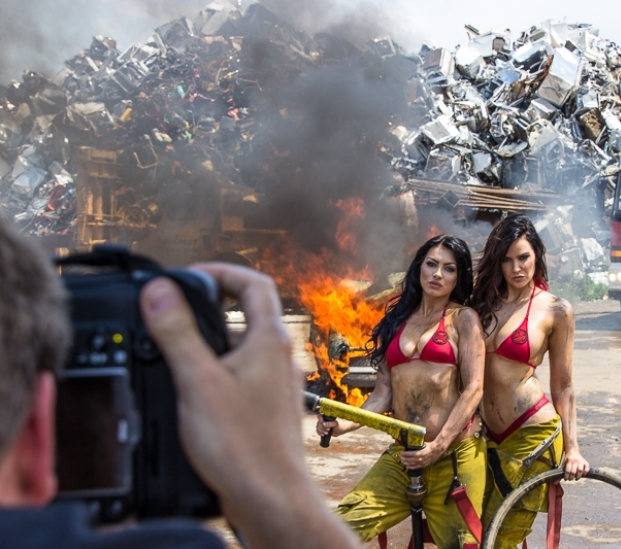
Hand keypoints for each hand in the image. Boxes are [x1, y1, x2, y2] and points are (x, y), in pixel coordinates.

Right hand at [140, 263, 358, 548]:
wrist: (270, 497)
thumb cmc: (242, 445)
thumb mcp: (198, 381)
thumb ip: (178, 333)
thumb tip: (159, 291)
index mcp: (269, 340)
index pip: (254, 282)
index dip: (221, 271)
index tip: (188, 277)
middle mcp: (278, 356)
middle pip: (246, 312)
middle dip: (207, 307)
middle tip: (172, 314)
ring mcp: (275, 382)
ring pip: (240, 346)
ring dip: (209, 342)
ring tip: (173, 354)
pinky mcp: (266, 405)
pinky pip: (240, 373)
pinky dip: (215, 370)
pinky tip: (190, 390)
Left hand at [400, 442, 443, 469]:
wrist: (436, 450)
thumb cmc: (429, 446)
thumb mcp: (422, 444)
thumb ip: (416, 446)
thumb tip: (410, 445)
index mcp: (420, 453)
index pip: (410, 454)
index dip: (405, 454)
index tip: (401, 452)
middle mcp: (420, 459)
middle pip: (409, 460)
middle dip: (404, 459)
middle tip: (401, 457)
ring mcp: (422, 463)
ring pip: (411, 464)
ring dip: (406, 463)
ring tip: (402, 461)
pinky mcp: (423, 465)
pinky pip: (415, 467)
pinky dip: (410, 467)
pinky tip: (407, 466)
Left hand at [562, 448, 589, 480]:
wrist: (573, 451)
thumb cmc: (567, 460)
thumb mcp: (563, 464)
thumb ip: (559, 473)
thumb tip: (555, 483)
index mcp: (569, 460)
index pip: (567, 471)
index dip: (567, 476)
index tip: (566, 479)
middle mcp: (575, 460)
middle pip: (573, 472)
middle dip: (571, 477)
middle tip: (571, 479)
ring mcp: (581, 461)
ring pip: (580, 470)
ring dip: (578, 476)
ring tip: (576, 478)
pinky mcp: (586, 462)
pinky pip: (587, 468)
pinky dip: (585, 473)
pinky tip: (583, 475)